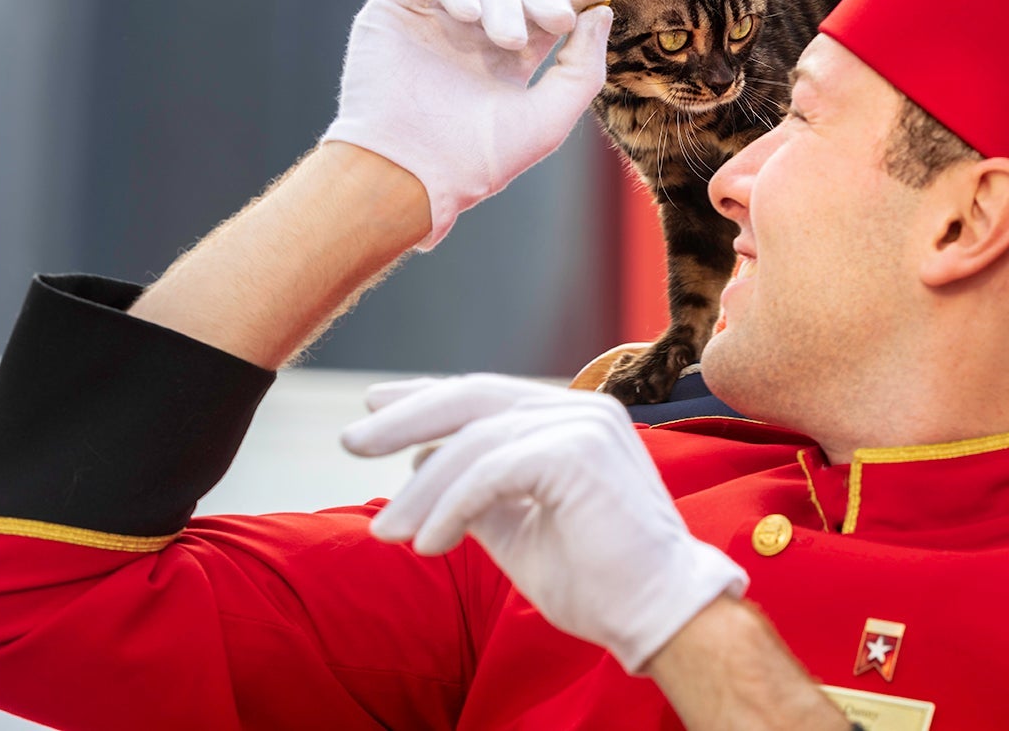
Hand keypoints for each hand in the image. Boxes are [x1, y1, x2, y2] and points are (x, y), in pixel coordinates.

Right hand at [322, 0, 611, 247]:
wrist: (412, 175)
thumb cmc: (479, 160)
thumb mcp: (550, 117)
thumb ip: (583, 68)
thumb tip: (600, 10)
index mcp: (508, 57)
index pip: (544, 8)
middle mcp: (471, 34)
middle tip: (557, 19)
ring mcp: (434, 19)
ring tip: (508, 40)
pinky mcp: (395, 9)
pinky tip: (469, 14)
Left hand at [340, 375, 747, 672]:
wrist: (657, 614)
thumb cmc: (598, 580)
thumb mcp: (520, 527)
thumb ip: (479, 494)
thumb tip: (424, 467)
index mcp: (573, 418)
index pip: (485, 394)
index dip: (424, 398)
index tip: (373, 408)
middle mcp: (581, 408)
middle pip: (472, 396)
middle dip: (404, 418)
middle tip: (351, 441)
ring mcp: (583, 425)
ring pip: (474, 441)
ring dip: (421, 490)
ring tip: (389, 533)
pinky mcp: (578, 453)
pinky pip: (490, 473)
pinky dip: (450, 508)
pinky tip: (430, 544)